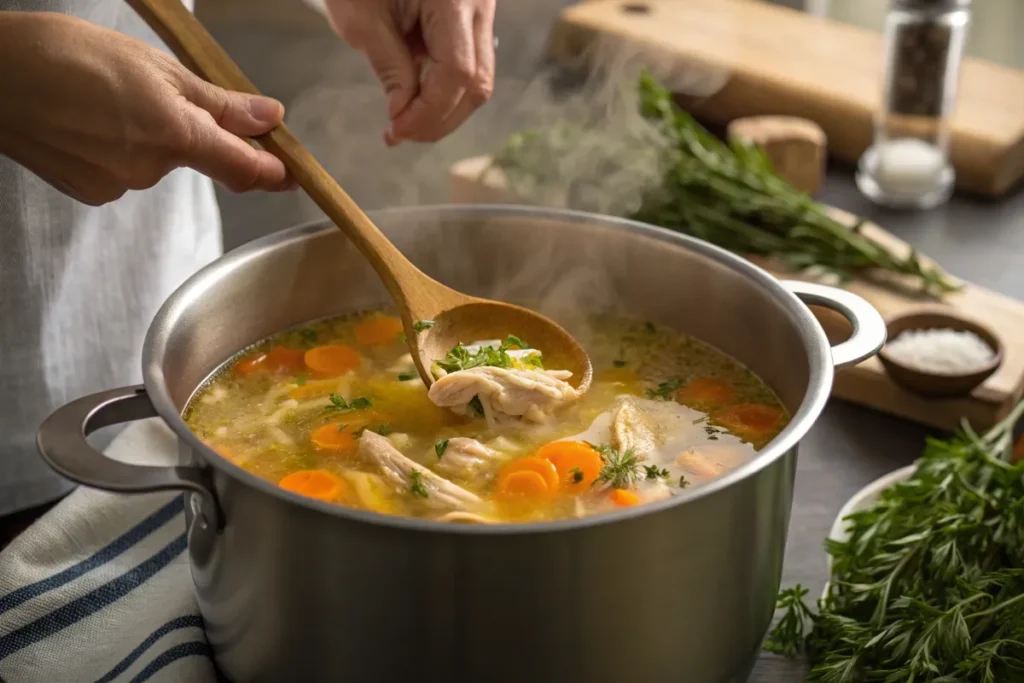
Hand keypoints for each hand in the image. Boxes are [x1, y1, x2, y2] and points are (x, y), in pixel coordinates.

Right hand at [0, 12, 293, 205]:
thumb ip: (217, 102)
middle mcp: (152, 169)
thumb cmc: (66, 55)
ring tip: (104, 102)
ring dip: (146, 137)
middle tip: (147, 92)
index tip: (292, 174)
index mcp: (176, 134)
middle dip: (185, 130)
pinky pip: (124, 171)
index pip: (245, 167)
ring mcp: (121, 185)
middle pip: (195, 157)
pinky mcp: (93, 193)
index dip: (273, 172)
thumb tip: (269, 119)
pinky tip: (87, 124)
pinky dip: (116, 150)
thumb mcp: (153, 66)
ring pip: (156, 162)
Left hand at [325, 0, 495, 145]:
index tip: (397, 130)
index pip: (457, 73)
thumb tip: (404, 114)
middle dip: (440, 117)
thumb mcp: (360, 17)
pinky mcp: (471, 15)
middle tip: (401, 133)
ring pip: (478, 77)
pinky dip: (444, 86)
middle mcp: (479, 5)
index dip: (429, 111)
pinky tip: (414, 94)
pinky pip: (469, 61)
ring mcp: (481, 9)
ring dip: (443, 106)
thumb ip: (390, 68)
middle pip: (477, 82)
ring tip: (406, 118)